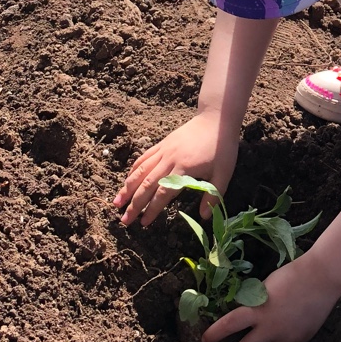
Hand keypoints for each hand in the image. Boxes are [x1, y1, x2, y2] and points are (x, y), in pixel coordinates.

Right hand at [113, 110, 236, 227]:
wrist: (216, 118)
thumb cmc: (222, 147)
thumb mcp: (224, 173)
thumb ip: (213, 195)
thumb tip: (204, 217)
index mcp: (183, 168)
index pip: (163, 193)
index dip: (152, 209)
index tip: (144, 223)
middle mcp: (169, 159)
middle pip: (147, 185)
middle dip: (134, 204)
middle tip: (124, 220)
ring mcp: (163, 150)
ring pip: (140, 171)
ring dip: (127, 187)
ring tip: (117, 202)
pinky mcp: (162, 143)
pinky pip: (144, 158)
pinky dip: (133, 170)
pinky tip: (127, 180)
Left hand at [203, 256, 340, 341]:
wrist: (323, 278)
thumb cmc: (293, 275)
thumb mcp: (265, 285)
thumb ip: (254, 302)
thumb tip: (244, 312)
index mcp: (257, 309)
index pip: (228, 325)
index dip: (214, 335)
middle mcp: (269, 328)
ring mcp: (285, 337)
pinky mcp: (300, 341)